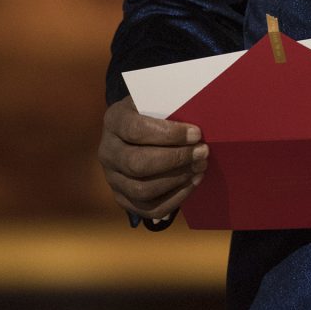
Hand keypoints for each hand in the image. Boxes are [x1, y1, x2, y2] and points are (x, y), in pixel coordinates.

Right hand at [98, 97, 207, 218]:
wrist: (135, 132)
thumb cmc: (153, 113)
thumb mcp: (156, 100)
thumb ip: (170, 104)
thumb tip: (198, 112)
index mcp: (114, 120)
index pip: (136, 129)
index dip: (169, 134)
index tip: (196, 134)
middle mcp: (107, 151)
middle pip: (138, 163)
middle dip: (175, 160)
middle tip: (202, 152)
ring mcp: (112, 177)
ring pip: (142, 189)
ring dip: (177, 180)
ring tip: (200, 167)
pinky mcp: (123, 198)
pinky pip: (148, 209)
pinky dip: (174, 199)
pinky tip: (192, 183)